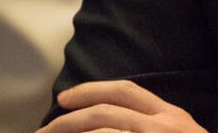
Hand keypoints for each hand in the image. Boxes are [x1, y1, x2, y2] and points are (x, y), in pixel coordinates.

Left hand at [36, 79, 207, 132]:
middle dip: (68, 119)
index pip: (126, 91)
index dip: (91, 90)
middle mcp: (162, 126)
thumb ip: (156, 126)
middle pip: (105, 111)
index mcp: (172, 116)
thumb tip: (116, 124)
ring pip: (102, 131)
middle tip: (45, 130)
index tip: (65, 99)